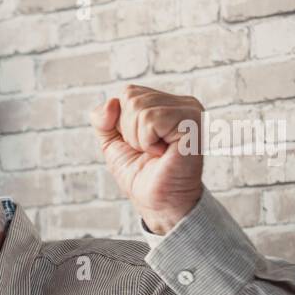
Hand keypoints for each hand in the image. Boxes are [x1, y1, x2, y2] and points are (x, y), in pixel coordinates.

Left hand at [90, 85, 204, 235]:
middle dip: (128, 130)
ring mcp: (190, 111)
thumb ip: (103, 119)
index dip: (121, 122)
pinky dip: (147, 141)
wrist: (157, 202)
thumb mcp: (112, 141)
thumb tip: (111, 103)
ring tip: (156, 152)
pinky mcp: (191, 124)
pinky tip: (162, 153)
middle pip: (131, 97)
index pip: (128, 93)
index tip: (140, 144)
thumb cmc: (141, 173)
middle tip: (148, 150)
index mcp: (168, 103)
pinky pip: (150, 119)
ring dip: (138, 138)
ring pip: (139, 106)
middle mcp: (183, 103)